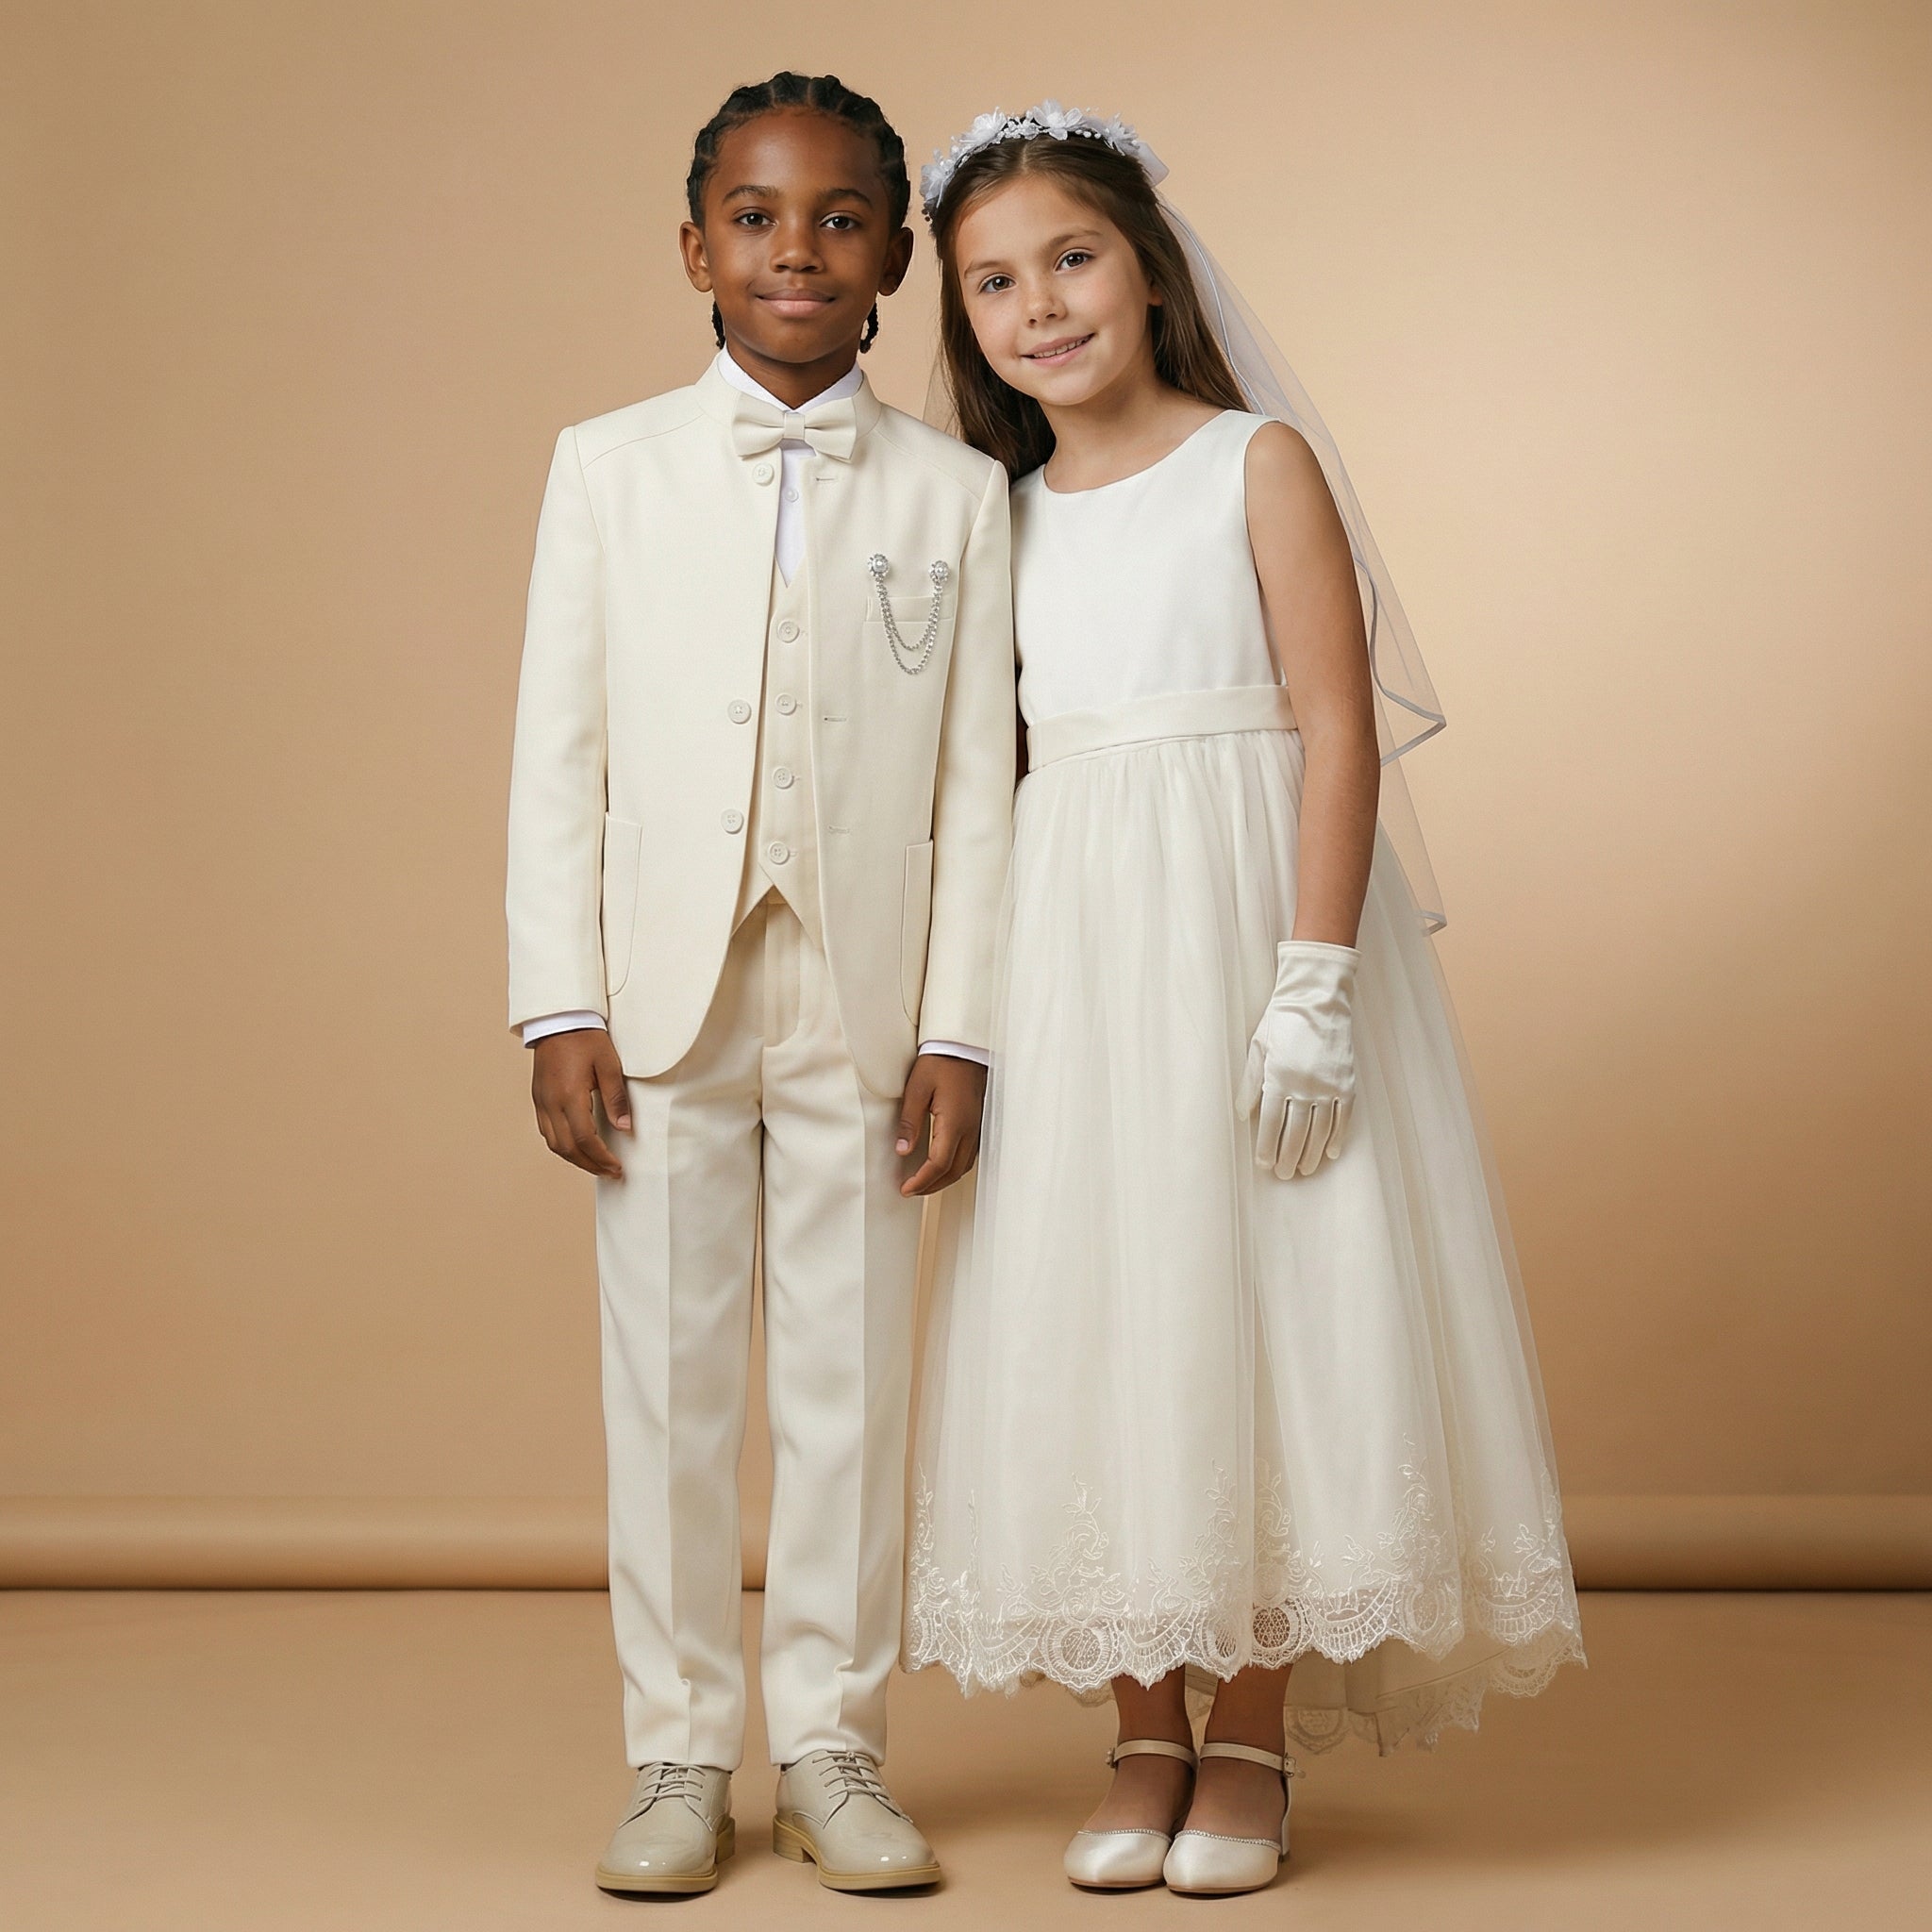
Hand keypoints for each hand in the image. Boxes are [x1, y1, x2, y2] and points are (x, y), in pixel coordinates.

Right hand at [531, 1028, 630, 1178]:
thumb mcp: (609, 1065)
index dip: (601, 1158)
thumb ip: (616, 1098)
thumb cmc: (586, 1038)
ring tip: (596, 1164)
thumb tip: (624, 1127)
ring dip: (575, 1159)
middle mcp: (551, 1102)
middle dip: (590, 1164)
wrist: (559, 1019)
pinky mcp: (538, 1098)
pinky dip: (562, 1145)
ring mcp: (541, 1101)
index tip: (616, 1167)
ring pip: (554, 1143)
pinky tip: (576, 1147)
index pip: (584, 1139)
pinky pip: (546, 1131)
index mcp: (569, 1095)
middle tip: (610, 1172)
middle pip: (567, 1148)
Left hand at [896, 1054, 988, 1196]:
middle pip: (953, 1171)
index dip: (921, 1181)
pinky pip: (970, 1155)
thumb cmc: (940, 1064)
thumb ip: (910, 1122)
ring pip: (964, 1166)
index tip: (906, 1189)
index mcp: (954, 1123)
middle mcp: (970, 1130)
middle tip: (911, 1190)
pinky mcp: (978, 1124)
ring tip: (924, 1183)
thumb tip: (903, 1150)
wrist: (963, 1047)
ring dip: (944, 1179)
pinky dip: (955, 1167)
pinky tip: (942, 1166)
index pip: (938, 1164)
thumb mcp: (916, 1089)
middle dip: (931, 1186)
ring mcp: (977, 1128)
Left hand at [1237, 941, 1358, 1179]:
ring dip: (1312, 1153)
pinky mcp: (1347, 1083)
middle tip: (1282, 1174)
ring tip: (1304, 1169)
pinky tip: (1331, 1153)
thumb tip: (1241, 1114)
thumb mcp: (1257, 1047)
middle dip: (1287, 1156)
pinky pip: (1343, 1118)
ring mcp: (1328, 1086)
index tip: (1262, 1164)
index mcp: (1278, 1077)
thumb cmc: (1281, 1021)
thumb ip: (1250, 1083)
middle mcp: (1304, 1086)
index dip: (1265, 1146)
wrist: (1317, 999)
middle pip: (1295, 1132)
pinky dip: (1337, 1137)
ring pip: (1320, 1130)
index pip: (1269, 1122)